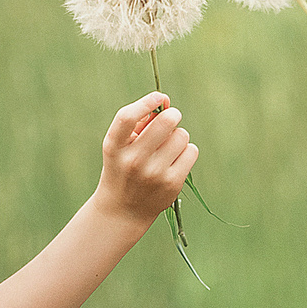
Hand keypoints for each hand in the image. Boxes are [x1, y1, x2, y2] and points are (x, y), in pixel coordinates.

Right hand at [93, 92, 196, 226]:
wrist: (123, 210)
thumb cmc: (123, 168)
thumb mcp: (121, 145)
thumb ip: (140, 122)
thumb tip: (165, 100)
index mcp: (114, 147)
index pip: (127, 117)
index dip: (146, 102)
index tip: (159, 97)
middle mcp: (133, 160)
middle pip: (165, 122)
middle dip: (172, 115)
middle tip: (171, 118)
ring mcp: (154, 173)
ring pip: (181, 135)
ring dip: (178, 136)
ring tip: (167, 148)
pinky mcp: (172, 183)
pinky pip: (191, 151)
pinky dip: (186, 151)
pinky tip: (175, 160)